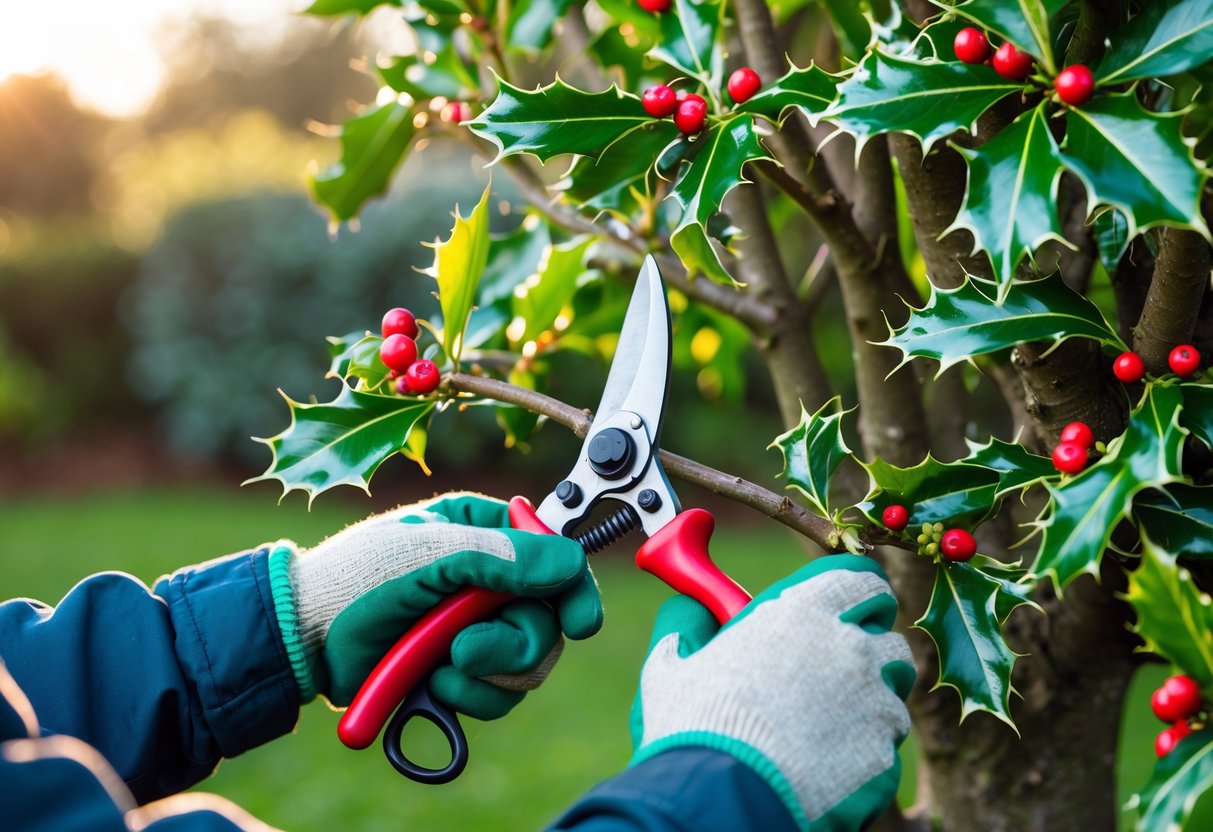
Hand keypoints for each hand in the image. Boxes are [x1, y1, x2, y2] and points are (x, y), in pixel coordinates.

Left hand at [269, 492, 602, 716]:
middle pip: (547, 621)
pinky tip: (432, 684)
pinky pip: (497, 696)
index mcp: (487, 533)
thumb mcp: (428, 553)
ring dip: (483, 674)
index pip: (556, 558)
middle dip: (512, 645)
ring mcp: (478, 629)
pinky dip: (468, 696)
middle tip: (465, 650)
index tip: (580, 621)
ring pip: (527, 666)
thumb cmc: (356, 577)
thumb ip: (501, 556)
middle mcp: (491, 581)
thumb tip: (569, 562)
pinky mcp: (462, 672)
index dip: (573, 590)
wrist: (305, 640)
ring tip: (437, 666)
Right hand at [629, 555, 913, 830]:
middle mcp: (850, 648)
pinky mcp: (882, 755)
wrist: (721, 798)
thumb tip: (689, 606)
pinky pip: (885, 747)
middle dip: (871, 651)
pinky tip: (829, 764)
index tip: (849, 610)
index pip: (862, 581)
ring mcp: (874, 703)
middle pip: (889, 638)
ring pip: (894, 694)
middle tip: (840, 670)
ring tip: (830, 723)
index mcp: (803, 611)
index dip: (860, 596)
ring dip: (871, 702)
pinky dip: (863, 752)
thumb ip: (687, 625)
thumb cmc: (693, 727)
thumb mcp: (672, 664)